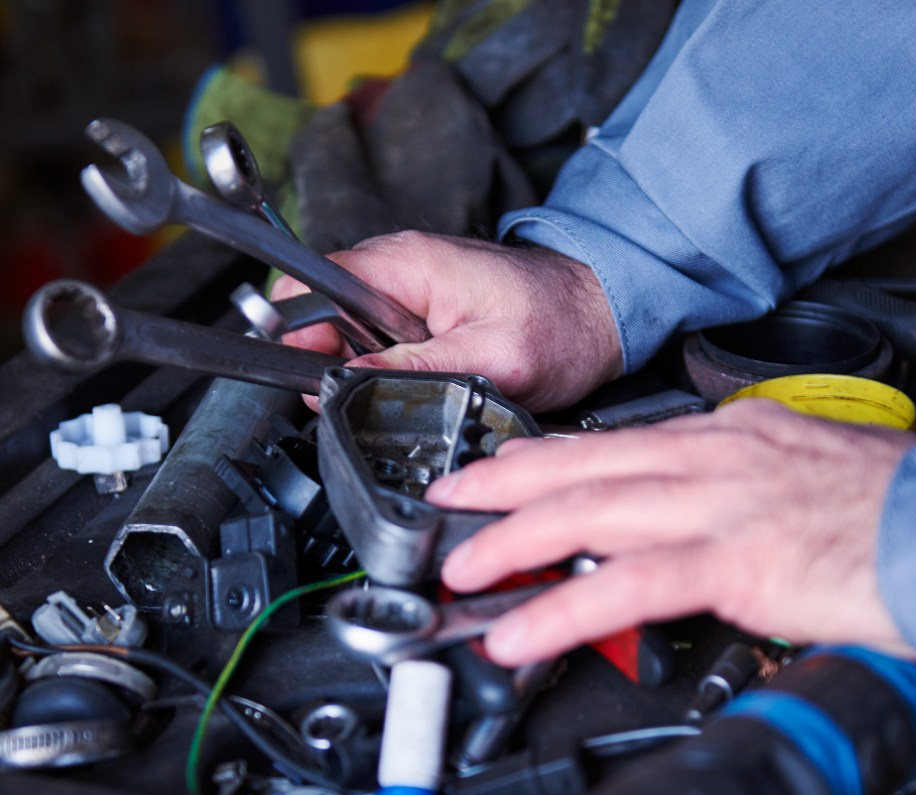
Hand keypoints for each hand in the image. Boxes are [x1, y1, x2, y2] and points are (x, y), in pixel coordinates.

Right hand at [271, 230, 622, 410]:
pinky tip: (421, 379)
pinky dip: (389, 366)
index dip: (299, 333)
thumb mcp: (495, 357)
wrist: (601, 313)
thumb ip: (419, 370)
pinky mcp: (424, 310)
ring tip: (410, 385)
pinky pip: (382, 340)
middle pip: (323, 313)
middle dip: (332, 359)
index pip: (313, 285)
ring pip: (350, 333)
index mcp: (407, 265)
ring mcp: (410, 289)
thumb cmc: (563, 324)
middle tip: (368, 394)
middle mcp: (401, 269)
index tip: (312, 374)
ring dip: (365, 367)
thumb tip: (351, 385)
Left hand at [424, 399, 915, 665]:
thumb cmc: (875, 509)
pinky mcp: (735, 561)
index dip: (541, 459)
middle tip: (449, 502)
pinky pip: (626, 587)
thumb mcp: (784, 475)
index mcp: (721, 440)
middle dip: (502, 487)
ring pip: (587, 516)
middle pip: (579, 468)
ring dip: (511, 543)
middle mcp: (708, 460)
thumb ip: (720, 488)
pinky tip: (520, 631)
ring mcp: (717, 506)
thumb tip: (671, 510)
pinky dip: (562, 609)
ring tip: (462, 569)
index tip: (497, 471)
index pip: (609, 445)